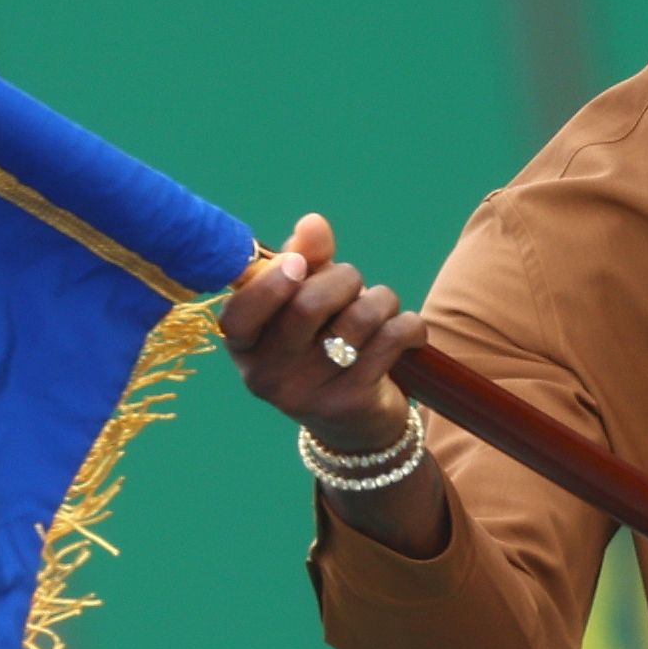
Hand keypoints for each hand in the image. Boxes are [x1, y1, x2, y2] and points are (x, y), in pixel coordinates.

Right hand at [220, 212, 444, 554]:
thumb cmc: (321, 344)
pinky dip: (408, 324)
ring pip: (359, 317)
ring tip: (382, 306)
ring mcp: (307, 394)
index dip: (272, 282)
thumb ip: (304, 258)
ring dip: (381, 299)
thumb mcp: (304, 301)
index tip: (301, 264)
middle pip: (308, 304)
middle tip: (354, 283)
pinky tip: (408, 332)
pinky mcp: (350, 402)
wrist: (353, 424)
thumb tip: (313, 224)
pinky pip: (391, 340)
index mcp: (243, 346)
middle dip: (344, 277)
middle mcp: (266, 376)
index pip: (239, 313)